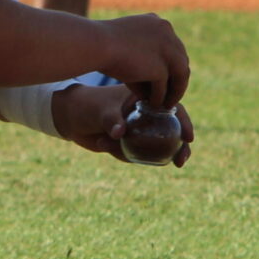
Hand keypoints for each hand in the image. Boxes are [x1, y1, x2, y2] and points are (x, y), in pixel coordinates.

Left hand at [53, 84, 194, 166]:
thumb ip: (112, 121)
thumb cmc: (87, 106)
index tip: (188, 138)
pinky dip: (122, 155)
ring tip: (120, 150)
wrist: (69, 117)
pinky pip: (135, 154)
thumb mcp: (101, 111)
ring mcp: (137, 129)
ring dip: (146, 156)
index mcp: (144, 97)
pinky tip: (101, 143)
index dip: (184, 122)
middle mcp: (144, 113)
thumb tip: (120, 134)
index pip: (172, 108)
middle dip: (179, 147)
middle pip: (171, 130)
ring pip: (154, 146)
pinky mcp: (127, 143)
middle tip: (180, 161)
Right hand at [97, 12, 189, 109]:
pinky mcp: (161, 67)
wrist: (95, 44)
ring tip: (166, 103)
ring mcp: (167, 49)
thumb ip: (141, 51)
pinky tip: (153, 105)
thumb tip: (150, 70)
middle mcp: (168, 33)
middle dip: (177, 78)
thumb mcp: (125, 41)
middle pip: (181, 60)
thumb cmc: (102, 43)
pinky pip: (164, 86)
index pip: (174, 47)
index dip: (171, 63)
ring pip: (180, 74)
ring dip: (175, 90)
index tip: (167, 76)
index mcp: (159, 23)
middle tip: (171, 93)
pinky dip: (160, 97)